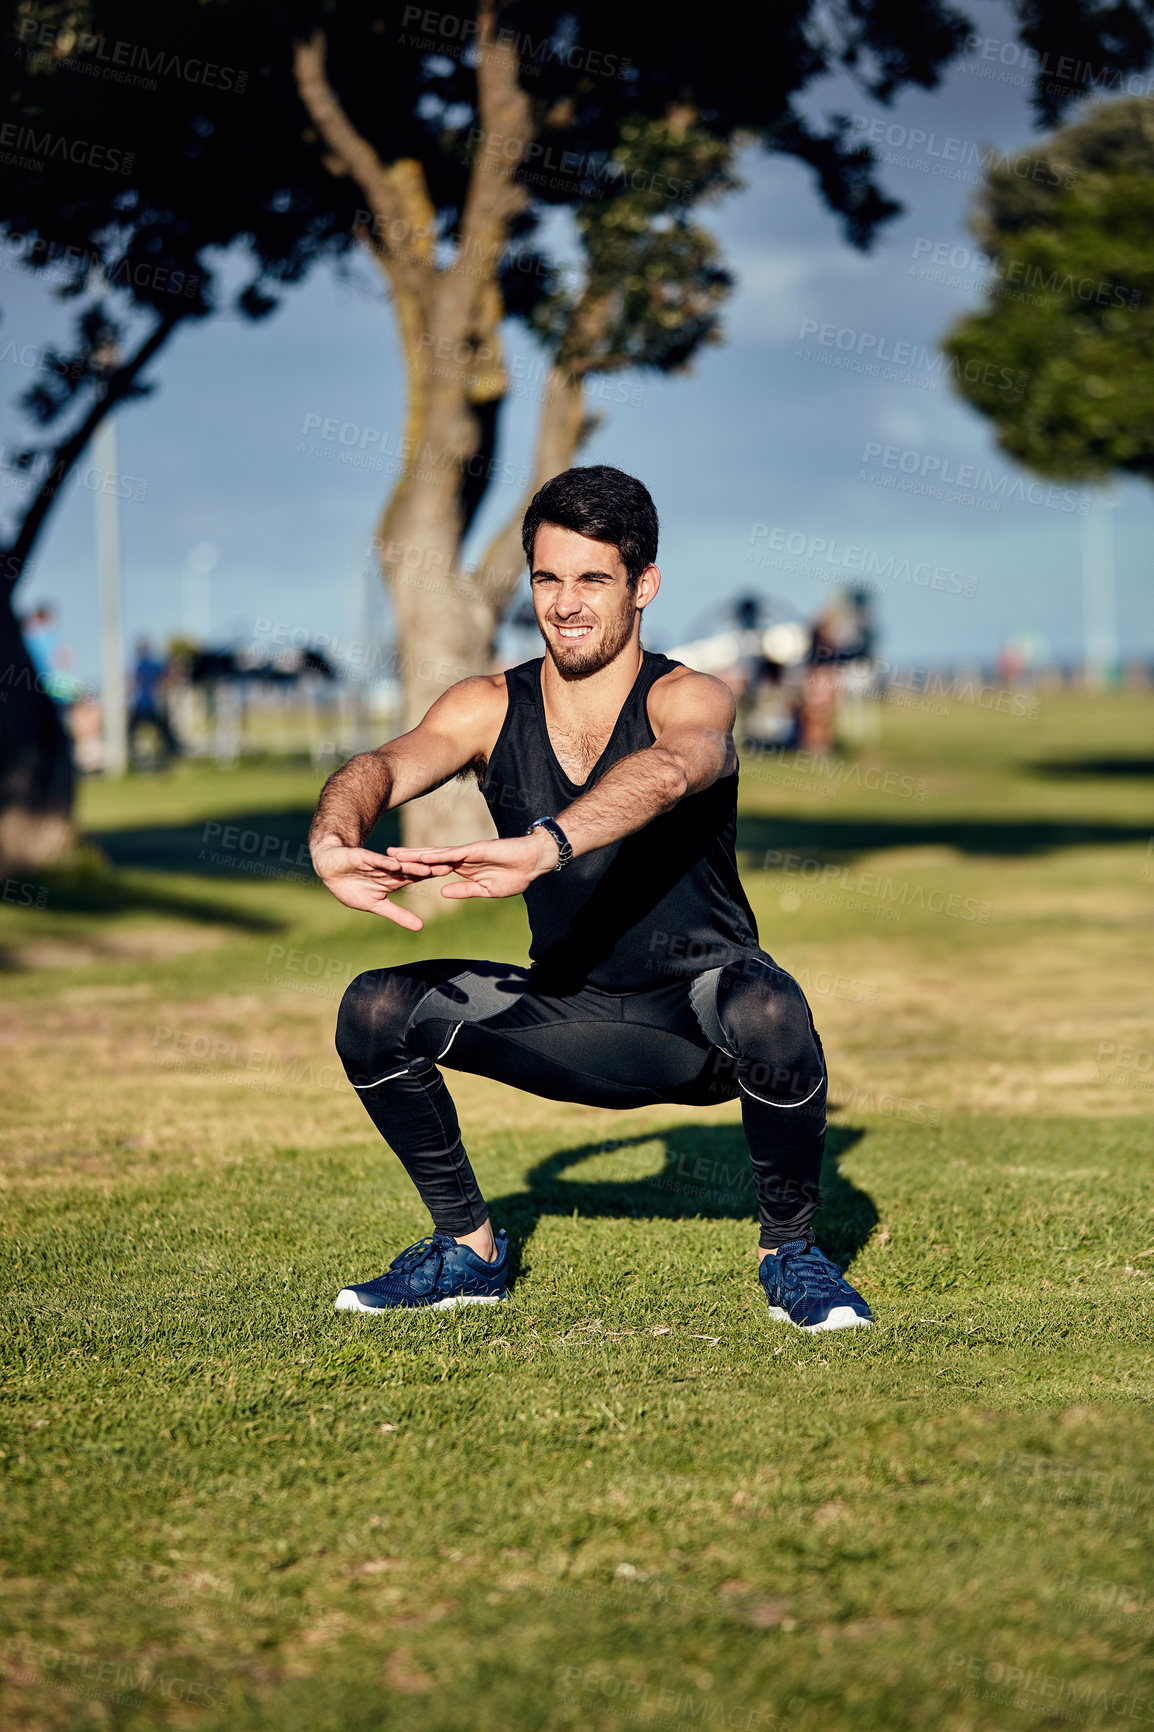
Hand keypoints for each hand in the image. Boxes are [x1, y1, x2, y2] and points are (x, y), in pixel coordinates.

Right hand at [310, 840, 451, 930]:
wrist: (329, 869)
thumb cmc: (353, 887)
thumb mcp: (377, 905)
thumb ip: (399, 914)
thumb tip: (421, 927)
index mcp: (394, 879)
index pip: (416, 876)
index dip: (431, 874)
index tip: (450, 873)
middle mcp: (388, 868)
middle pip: (411, 867)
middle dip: (428, 867)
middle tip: (448, 866)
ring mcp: (375, 863)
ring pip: (396, 864)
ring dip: (410, 866)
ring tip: (427, 866)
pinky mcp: (360, 858)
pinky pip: (374, 861)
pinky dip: (383, 863)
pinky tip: (395, 864)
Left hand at [385, 830, 557, 902]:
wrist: (534, 862)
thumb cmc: (515, 876)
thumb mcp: (486, 890)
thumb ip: (464, 890)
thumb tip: (442, 892)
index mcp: (463, 869)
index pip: (435, 869)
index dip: (417, 870)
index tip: (398, 872)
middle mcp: (461, 858)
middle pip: (429, 858)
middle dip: (408, 858)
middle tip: (385, 856)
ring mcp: (467, 853)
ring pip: (436, 854)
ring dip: (416, 854)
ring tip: (395, 854)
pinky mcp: (476, 850)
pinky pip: (453, 853)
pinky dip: (437, 855)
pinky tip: (422, 856)